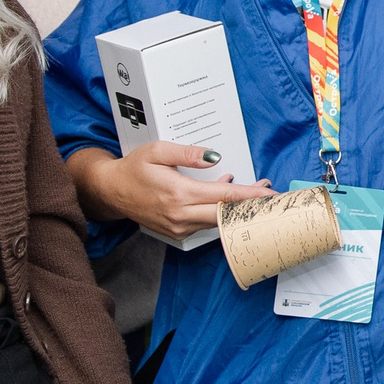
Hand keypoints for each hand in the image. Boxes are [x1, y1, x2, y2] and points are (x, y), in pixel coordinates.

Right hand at [69, 141, 270, 238]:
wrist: (111, 191)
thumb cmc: (134, 168)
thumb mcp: (157, 151)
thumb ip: (187, 153)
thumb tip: (214, 156)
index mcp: (179, 194)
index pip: (223, 196)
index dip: (250, 195)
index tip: (270, 193)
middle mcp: (181, 215)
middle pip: (226, 214)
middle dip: (251, 206)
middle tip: (272, 196)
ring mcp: (179, 227)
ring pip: (217, 221)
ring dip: (236, 208)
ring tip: (255, 192)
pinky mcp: (177, 232)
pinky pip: (205, 223)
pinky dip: (219, 212)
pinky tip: (226, 199)